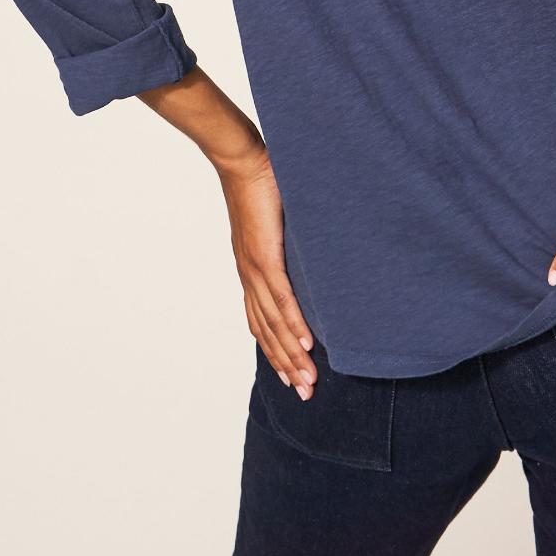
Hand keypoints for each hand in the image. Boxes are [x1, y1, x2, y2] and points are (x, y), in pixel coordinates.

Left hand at [216, 145, 317, 399]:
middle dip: (287, 365)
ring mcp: (256, 268)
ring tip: (309, 380)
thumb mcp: (277, 224)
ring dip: (292, 354)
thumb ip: (290, 243)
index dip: (275, 352)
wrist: (243, 160)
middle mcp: (250, 276)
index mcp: (251, 271)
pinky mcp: (265, 255)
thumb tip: (312, 251)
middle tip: (305, 394)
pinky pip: (281, 297)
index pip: (261, 322)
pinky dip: (293, 323)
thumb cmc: (262, 186)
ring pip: (274, 323)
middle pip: (267, 332)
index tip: (292, 377)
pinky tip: (307, 343)